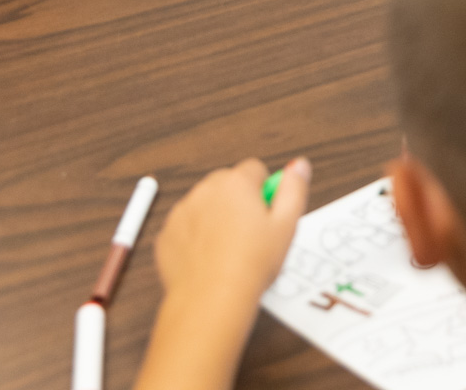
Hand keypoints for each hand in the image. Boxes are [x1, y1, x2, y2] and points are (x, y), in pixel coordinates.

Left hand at [154, 157, 310, 302]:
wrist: (210, 299)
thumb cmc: (250, 265)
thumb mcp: (286, 226)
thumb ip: (294, 189)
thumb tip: (299, 165)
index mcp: (236, 183)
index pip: (255, 170)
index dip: (265, 193)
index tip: (267, 216)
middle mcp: (205, 190)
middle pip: (228, 185)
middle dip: (239, 203)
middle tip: (251, 236)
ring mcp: (182, 212)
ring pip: (205, 206)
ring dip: (216, 219)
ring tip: (229, 251)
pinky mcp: (166, 235)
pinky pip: (186, 228)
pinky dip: (196, 239)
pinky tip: (209, 260)